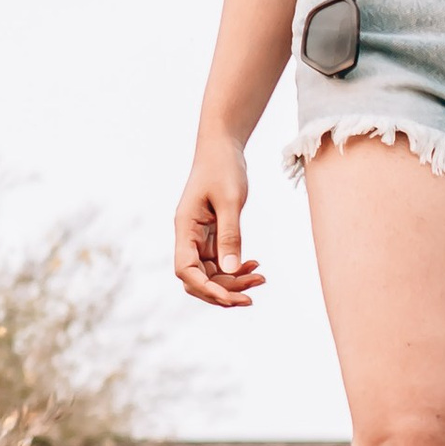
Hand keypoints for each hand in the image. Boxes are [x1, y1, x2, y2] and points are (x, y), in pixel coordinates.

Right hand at [174, 139, 264, 308]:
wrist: (222, 148)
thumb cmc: (223, 168)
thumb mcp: (230, 201)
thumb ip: (230, 236)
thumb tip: (231, 270)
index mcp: (185, 228)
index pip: (186, 270)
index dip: (205, 288)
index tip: (230, 297)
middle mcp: (188, 236)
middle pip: (198, 278)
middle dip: (223, 291)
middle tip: (251, 296)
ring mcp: (199, 238)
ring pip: (211, 273)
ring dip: (233, 282)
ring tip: (260, 279)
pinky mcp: (211, 235)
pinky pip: (221, 261)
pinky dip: (236, 268)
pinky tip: (255, 265)